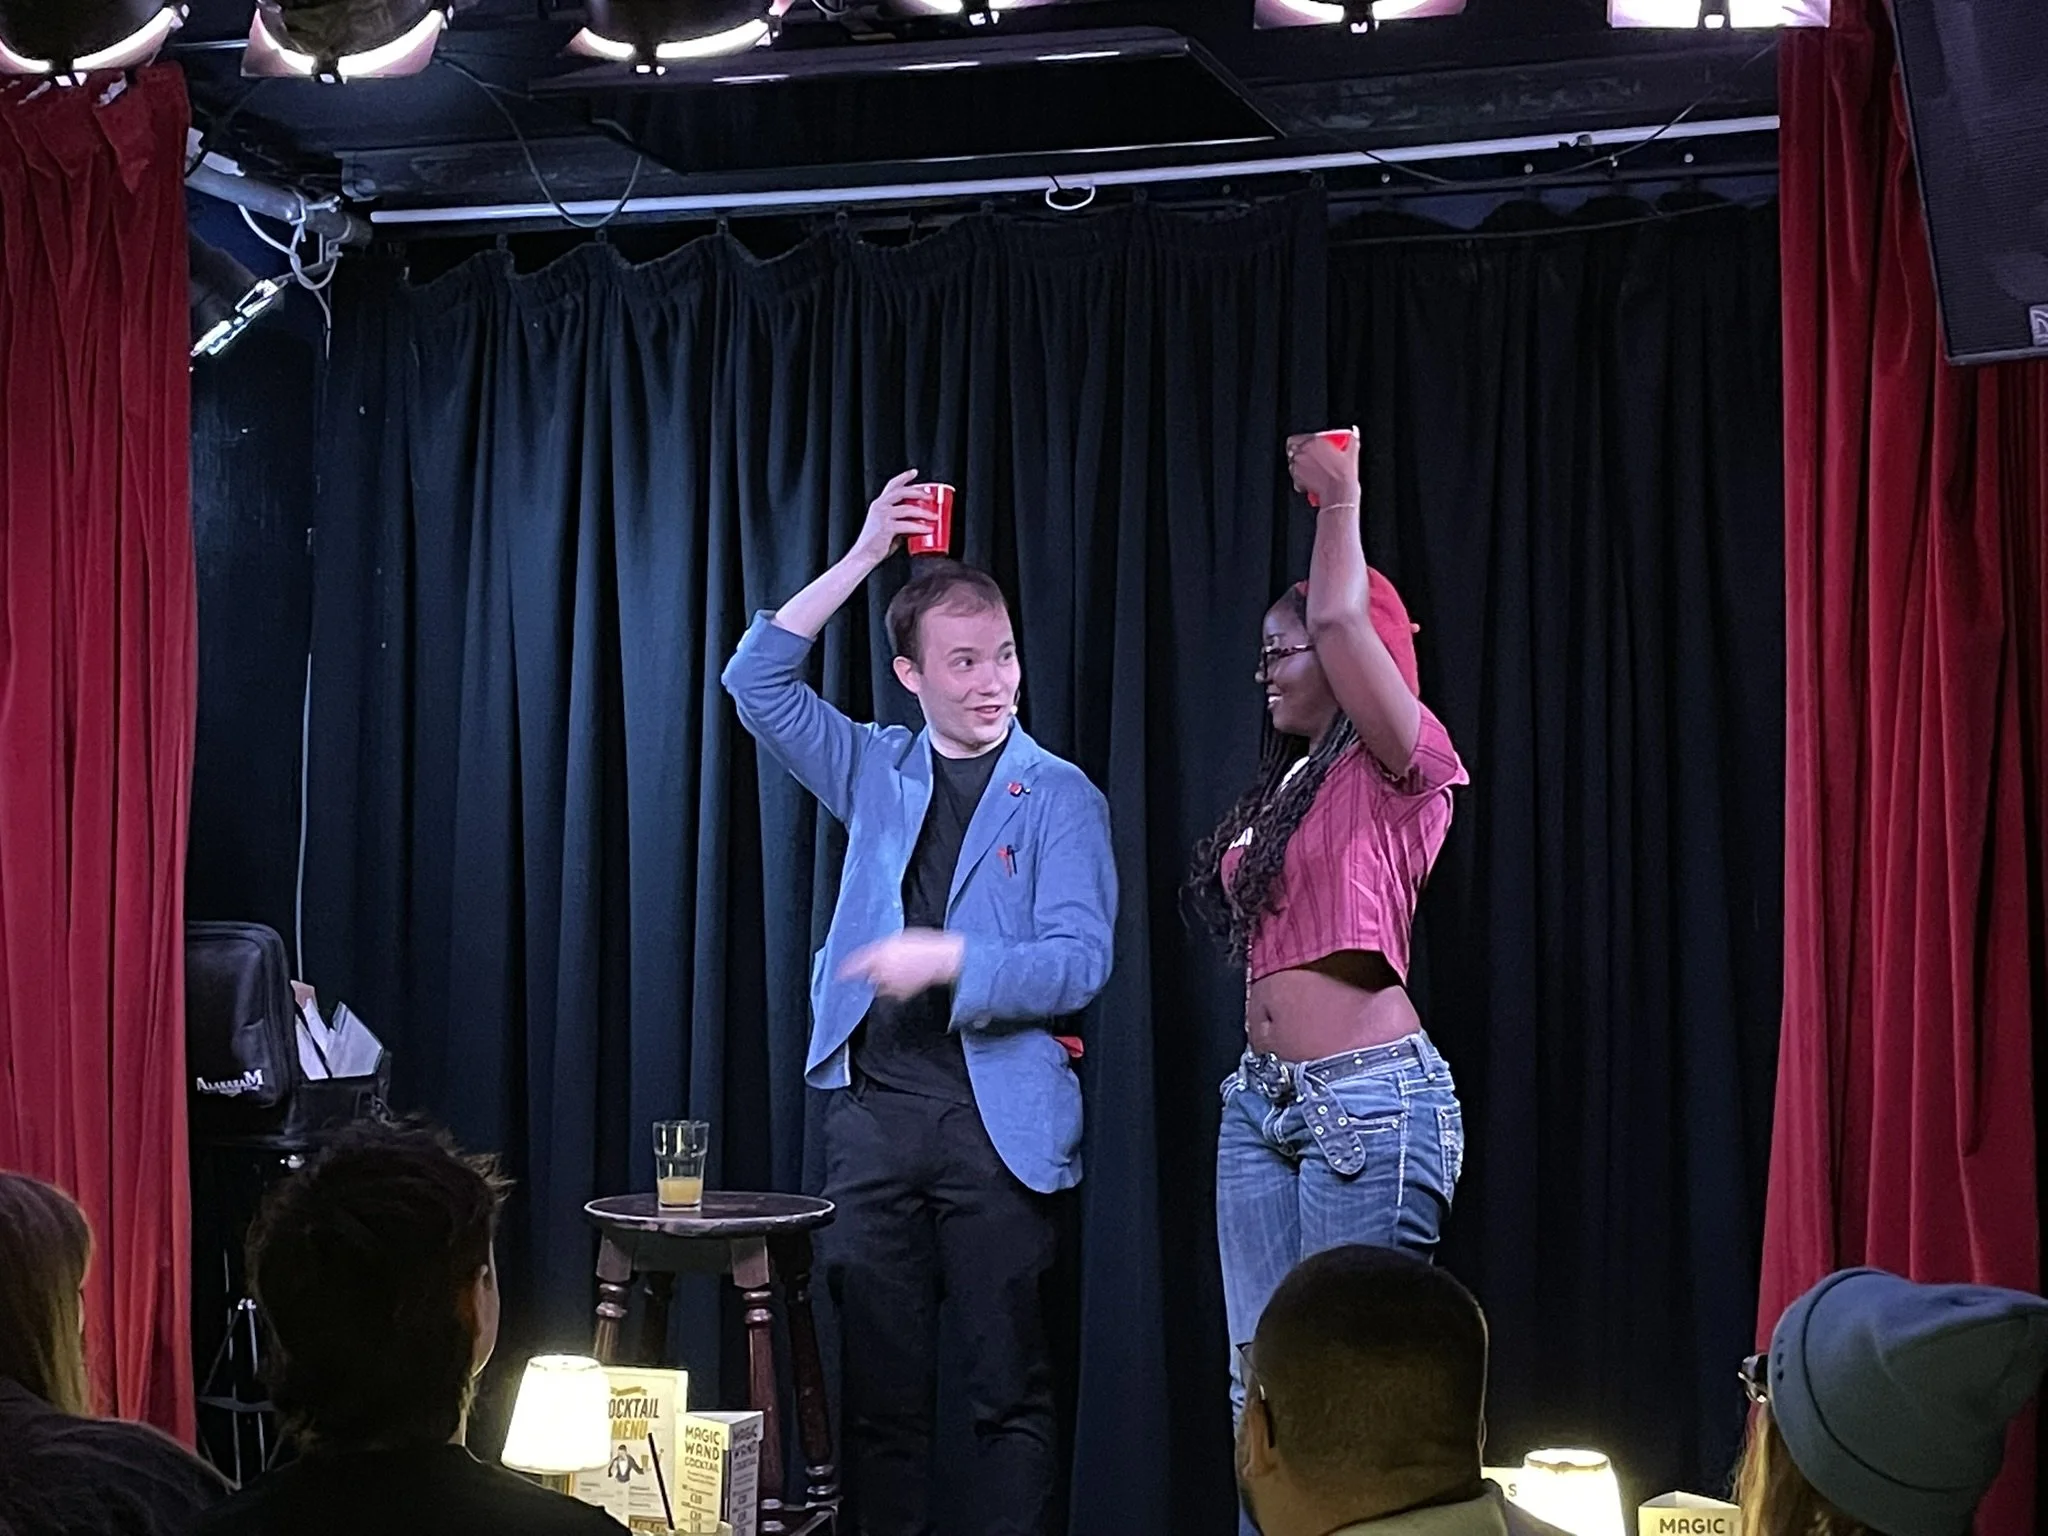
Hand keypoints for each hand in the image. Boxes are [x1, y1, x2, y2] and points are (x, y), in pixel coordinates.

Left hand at [839, 929, 965, 999]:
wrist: (941, 959)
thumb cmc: (922, 944)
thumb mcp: (898, 939)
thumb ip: (881, 949)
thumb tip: (873, 955)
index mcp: (879, 954)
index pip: (856, 964)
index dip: (846, 971)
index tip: (840, 975)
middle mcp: (882, 971)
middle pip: (866, 977)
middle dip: (870, 973)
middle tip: (882, 966)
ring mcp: (891, 984)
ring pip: (878, 986)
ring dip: (881, 981)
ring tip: (898, 971)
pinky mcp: (901, 994)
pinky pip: (891, 992)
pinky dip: (894, 987)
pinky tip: (907, 978)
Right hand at [849, 469, 941, 566]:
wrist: (863, 557)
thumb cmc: (876, 545)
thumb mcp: (890, 529)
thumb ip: (902, 524)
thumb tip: (919, 525)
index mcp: (879, 504)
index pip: (892, 485)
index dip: (904, 477)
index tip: (914, 472)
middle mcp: (879, 506)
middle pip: (902, 492)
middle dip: (919, 492)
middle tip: (931, 497)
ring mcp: (882, 516)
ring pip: (908, 508)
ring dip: (924, 512)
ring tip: (934, 516)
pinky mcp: (886, 528)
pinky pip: (907, 525)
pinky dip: (920, 527)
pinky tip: (928, 529)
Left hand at [1285, 428, 1360, 512]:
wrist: (1339, 492)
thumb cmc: (1344, 474)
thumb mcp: (1351, 453)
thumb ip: (1353, 439)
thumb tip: (1354, 431)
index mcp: (1315, 441)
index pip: (1295, 438)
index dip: (1296, 443)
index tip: (1302, 446)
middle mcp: (1304, 451)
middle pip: (1291, 450)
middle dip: (1296, 453)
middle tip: (1305, 458)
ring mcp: (1298, 465)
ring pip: (1291, 462)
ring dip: (1297, 465)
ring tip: (1309, 469)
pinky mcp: (1296, 478)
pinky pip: (1294, 476)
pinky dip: (1298, 477)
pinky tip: (1308, 479)